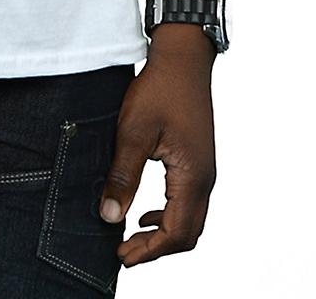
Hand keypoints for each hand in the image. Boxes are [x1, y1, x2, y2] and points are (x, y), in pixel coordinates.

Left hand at [99, 30, 216, 265]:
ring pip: (190, 219)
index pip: (176, 233)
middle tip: (124, 252)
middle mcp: (205, 179)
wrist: (183, 58)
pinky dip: (168, 215)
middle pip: (187, 233)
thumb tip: (110, 217)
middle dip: (156, 249)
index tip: (121, 257)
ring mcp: (204, 169)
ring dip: (163, 233)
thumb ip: (122, 176)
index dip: (149, 251)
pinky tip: (145, 210)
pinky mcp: (198, 160)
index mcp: (192, 176)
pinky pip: (188, 202)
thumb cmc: (160, 89)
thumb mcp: (133, 132)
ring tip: (131, 236)